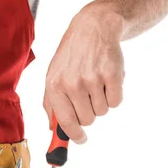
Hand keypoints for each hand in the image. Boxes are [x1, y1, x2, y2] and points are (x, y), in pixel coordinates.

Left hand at [43, 2, 125, 143]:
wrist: (94, 28)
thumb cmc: (72, 55)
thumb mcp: (53, 75)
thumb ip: (51, 104)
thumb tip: (52, 130)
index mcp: (55, 85)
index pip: (66, 122)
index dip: (75, 135)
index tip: (81, 139)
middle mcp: (73, 83)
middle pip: (87, 120)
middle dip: (89, 112)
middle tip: (88, 95)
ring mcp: (93, 78)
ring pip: (102, 112)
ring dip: (102, 101)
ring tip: (96, 82)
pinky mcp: (112, 75)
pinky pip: (116, 102)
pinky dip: (114, 94)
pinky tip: (107, 79)